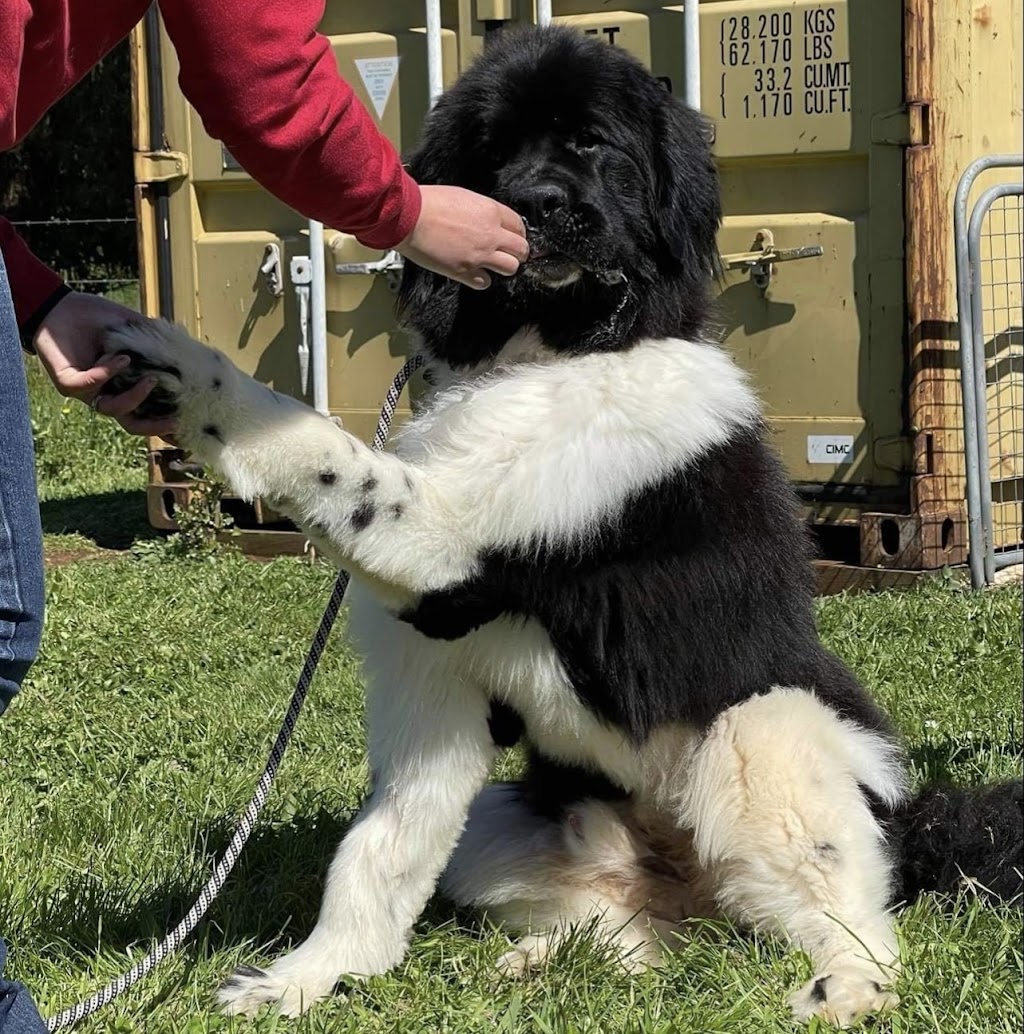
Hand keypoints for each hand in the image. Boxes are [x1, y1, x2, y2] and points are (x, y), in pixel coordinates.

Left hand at [31, 291, 176, 436]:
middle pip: (131, 424)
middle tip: (174, 422)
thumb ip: (154, 341)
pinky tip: (121, 358)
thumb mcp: (132, 327)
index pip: (147, 412)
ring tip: (151, 379)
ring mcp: (87, 391)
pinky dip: (108, 373)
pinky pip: (89, 386)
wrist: (59, 305)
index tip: (187, 423)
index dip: (164, 423)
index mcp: (123, 385)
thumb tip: (185, 348)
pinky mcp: (67, 383)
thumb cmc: (95, 317)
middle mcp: (106, 392)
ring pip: (112, 410)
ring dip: (135, 398)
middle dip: (154, 427)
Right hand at [396, 184, 528, 289]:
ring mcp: (480, 255)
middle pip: (521, 249)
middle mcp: (490, 235)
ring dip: (504, 267)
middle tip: (510, 254)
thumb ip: (482, 211)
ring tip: (494, 265)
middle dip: (517, 252)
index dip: (517, 233)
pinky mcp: (465, 271)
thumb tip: (487, 221)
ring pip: (511, 268)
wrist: (410, 216)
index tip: (512, 237)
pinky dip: (482, 280)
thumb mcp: (464, 196)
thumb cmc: (429, 203)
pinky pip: (486, 283)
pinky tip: (474, 273)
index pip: (519, 226)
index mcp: (491, 212)